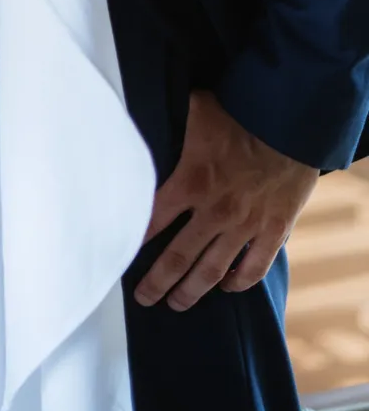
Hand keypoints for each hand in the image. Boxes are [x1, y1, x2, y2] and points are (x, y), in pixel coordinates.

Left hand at [134, 90, 318, 309]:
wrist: (291, 121)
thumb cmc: (240, 111)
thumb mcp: (196, 108)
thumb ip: (170, 119)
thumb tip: (142, 106)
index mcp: (190, 182)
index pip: (152, 220)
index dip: (133, 241)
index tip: (119, 256)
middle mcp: (215, 211)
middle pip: (178, 258)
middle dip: (158, 282)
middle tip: (144, 298)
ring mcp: (246, 225)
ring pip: (213, 271)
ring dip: (192, 291)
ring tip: (177, 303)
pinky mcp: (274, 230)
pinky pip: (255, 267)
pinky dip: (240, 282)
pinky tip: (228, 288)